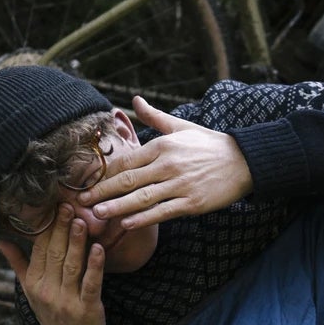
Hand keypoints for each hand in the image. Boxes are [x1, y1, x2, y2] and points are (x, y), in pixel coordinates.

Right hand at [0, 205, 108, 324]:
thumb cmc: (53, 318)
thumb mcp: (31, 292)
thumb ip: (18, 264)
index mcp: (34, 283)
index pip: (39, 249)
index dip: (46, 226)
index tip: (52, 204)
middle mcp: (47, 291)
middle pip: (54, 254)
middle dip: (61, 228)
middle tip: (67, 204)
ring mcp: (67, 301)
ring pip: (71, 266)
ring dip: (76, 242)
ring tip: (81, 220)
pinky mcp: (88, 309)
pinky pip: (91, 283)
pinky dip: (95, 265)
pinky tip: (99, 248)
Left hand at [80, 96, 252, 229]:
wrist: (244, 161)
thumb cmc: (210, 144)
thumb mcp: (181, 126)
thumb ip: (155, 117)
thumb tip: (135, 100)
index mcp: (162, 146)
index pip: (127, 161)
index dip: (104, 174)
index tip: (87, 183)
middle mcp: (168, 165)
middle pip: (128, 180)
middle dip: (101, 192)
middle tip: (80, 202)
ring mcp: (180, 185)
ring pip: (141, 198)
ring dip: (116, 207)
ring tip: (97, 214)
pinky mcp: (192, 203)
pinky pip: (162, 212)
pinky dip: (143, 218)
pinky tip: (127, 224)